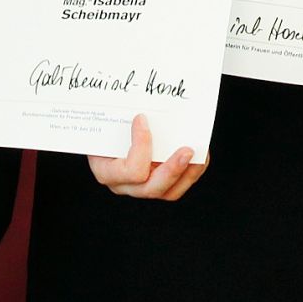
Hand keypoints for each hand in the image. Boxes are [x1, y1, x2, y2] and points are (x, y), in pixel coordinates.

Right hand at [87, 113, 209, 200]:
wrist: (102, 136)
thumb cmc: (103, 128)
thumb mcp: (105, 124)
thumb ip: (120, 118)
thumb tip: (142, 109)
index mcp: (106, 172)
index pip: (130, 170)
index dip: (141, 146)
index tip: (142, 119)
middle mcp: (123, 185)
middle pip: (151, 189)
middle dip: (172, 169)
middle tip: (187, 150)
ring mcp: (141, 188)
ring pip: (169, 192)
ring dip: (188, 173)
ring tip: (200, 153)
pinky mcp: (157, 185)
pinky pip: (177, 186)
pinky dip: (191, 171)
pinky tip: (200, 155)